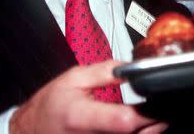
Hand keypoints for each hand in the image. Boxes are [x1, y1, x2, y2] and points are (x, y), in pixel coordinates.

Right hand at [9, 60, 166, 133]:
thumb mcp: (74, 79)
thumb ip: (106, 71)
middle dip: (155, 121)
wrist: (32, 129)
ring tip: (153, 115)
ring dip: (152, 130)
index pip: (123, 121)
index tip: (157, 101)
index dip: (146, 113)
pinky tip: (142, 126)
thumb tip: (132, 66)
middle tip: (161, 107)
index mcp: (82, 117)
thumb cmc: (51, 106)